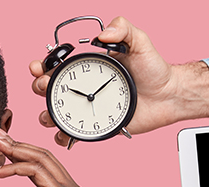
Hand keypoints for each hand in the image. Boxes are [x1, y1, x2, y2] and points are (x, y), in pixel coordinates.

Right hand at [29, 17, 208, 146]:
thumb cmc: (154, 69)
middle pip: (48, 90)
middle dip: (40, 88)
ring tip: (51, 115)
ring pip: (55, 114)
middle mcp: (83, 88)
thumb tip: (104, 33)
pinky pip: (71, 135)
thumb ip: (123, 28)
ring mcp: (87, 109)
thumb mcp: (139, 42)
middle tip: (46, 88)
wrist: (168, 96)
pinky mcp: (95, 127)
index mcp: (87, 68)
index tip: (40, 68)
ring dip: (46, 115)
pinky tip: (65, 134)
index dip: (42, 66)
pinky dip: (62, 137)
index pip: (56, 66)